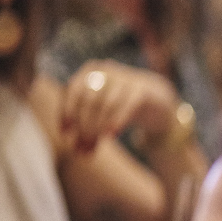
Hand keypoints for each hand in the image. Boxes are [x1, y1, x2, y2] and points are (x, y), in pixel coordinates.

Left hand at [63, 61, 180, 151]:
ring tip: (95, 146)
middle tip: (83, 146)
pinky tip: (112, 134)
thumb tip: (75, 149)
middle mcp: (107, 72)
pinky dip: (117, 120)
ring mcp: (125, 79)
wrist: (155, 98)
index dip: (68, 112)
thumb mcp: (100, 110)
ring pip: (106, 104)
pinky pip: (127, 106)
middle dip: (84, 126)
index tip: (66, 133)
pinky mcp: (142, 90)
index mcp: (90, 72)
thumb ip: (87, 125)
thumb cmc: (120, 106)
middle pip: (90, 100)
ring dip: (99, 128)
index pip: (74, 92)